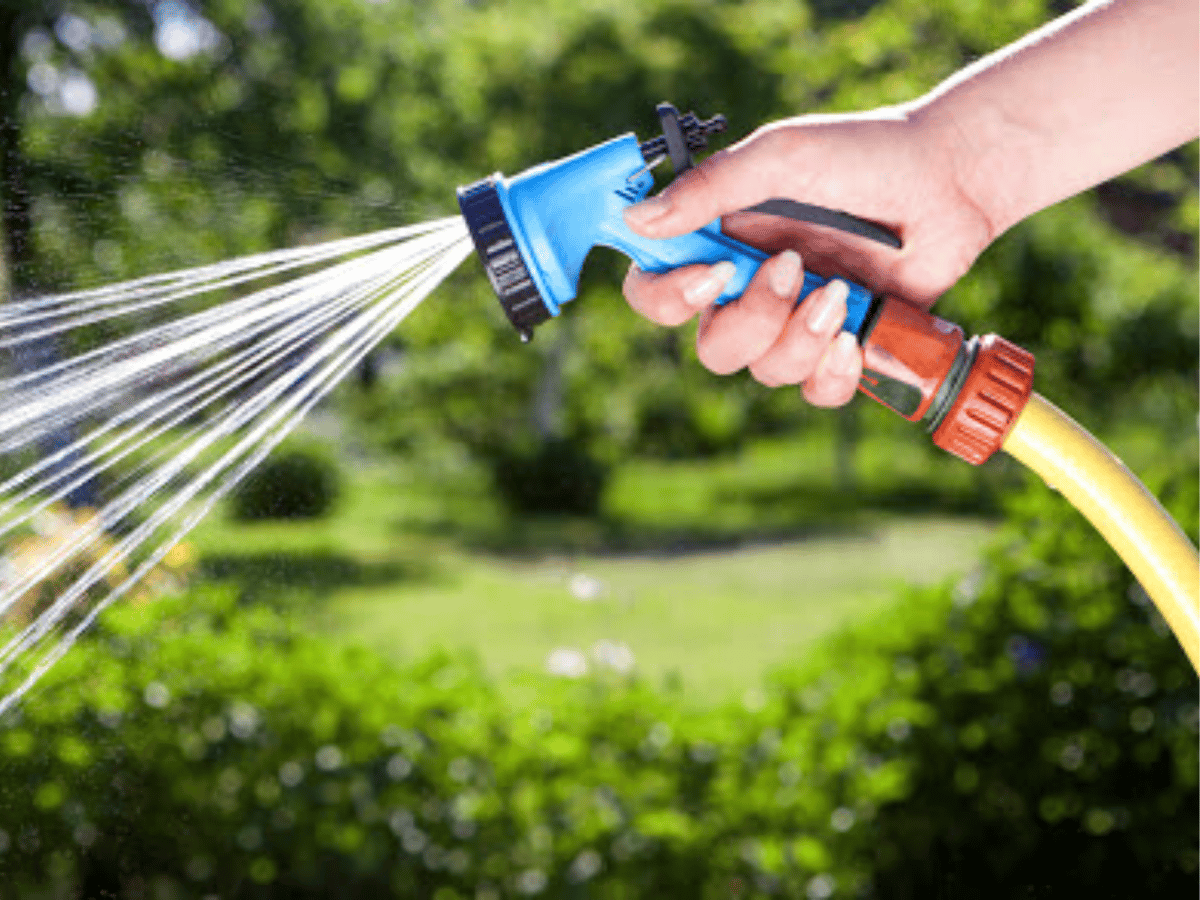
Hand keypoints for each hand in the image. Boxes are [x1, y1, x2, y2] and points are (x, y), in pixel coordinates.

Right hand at [621, 111, 994, 406]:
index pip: (655, 291)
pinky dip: (832, 372)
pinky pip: (815, 392)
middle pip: (712, 348)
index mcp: (720, 245)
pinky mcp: (842, 346)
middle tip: (792, 270)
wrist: (949, 179)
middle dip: (751, 319)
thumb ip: (709, 188)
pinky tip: (854, 337)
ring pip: (765, 371)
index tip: (711, 273)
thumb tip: (636, 218)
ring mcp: (796, 323)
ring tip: (842, 292)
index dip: (666, 297)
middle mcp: (750, 292)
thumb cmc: (864, 156)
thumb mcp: (780, 157)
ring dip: (801, 337)